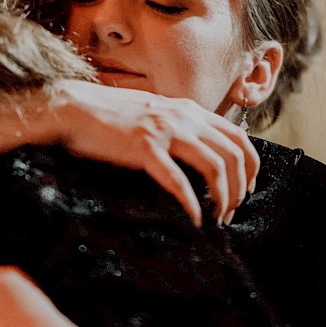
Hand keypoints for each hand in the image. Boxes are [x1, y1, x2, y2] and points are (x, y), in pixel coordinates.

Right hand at [50, 81, 258, 226]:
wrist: (74, 107)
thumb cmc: (112, 115)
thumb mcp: (156, 113)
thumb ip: (180, 126)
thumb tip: (201, 151)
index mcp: (190, 110)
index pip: (239, 137)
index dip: (251, 167)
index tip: (246, 189)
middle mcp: (184, 117)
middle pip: (234, 155)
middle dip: (239, 188)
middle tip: (231, 212)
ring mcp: (165, 131)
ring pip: (215, 167)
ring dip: (222, 197)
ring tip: (217, 218)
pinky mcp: (144, 147)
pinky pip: (178, 180)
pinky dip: (191, 203)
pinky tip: (193, 219)